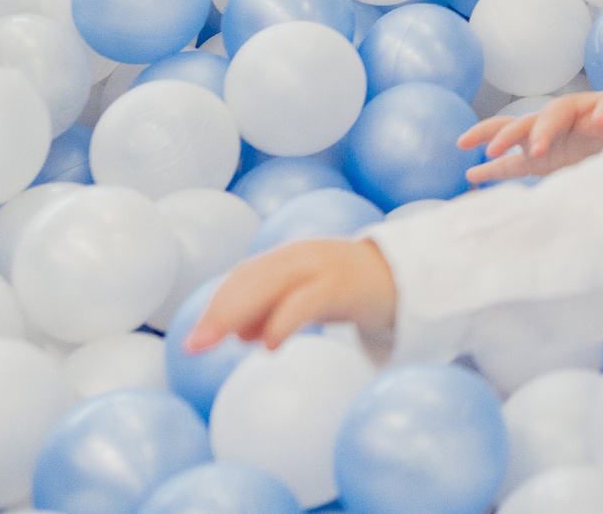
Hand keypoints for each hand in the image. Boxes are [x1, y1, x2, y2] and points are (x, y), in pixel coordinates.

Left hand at [185, 238, 395, 352]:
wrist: (409, 277)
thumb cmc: (353, 292)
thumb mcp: (310, 296)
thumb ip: (277, 309)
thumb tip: (241, 336)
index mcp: (289, 257)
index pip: (242, 276)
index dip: (217, 304)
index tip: (198, 336)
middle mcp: (300, 255)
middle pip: (248, 279)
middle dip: (218, 312)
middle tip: (193, 346)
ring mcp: (321, 266)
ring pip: (269, 286)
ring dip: (238, 315)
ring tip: (219, 344)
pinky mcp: (342, 284)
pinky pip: (304, 302)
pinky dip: (281, 322)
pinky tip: (268, 347)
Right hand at [458, 84, 602, 182]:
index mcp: (565, 110)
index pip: (549, 119)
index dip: (542, 134)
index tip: (537, 152)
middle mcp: (546, 123)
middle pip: (520, 124)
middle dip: (506, 136)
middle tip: (492, 150)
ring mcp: (539, 141)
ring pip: (507, 136)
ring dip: (487, 139)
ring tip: (462, 144)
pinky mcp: (538, 160)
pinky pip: (512, 165)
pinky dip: (493, 169)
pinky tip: (471, 176)